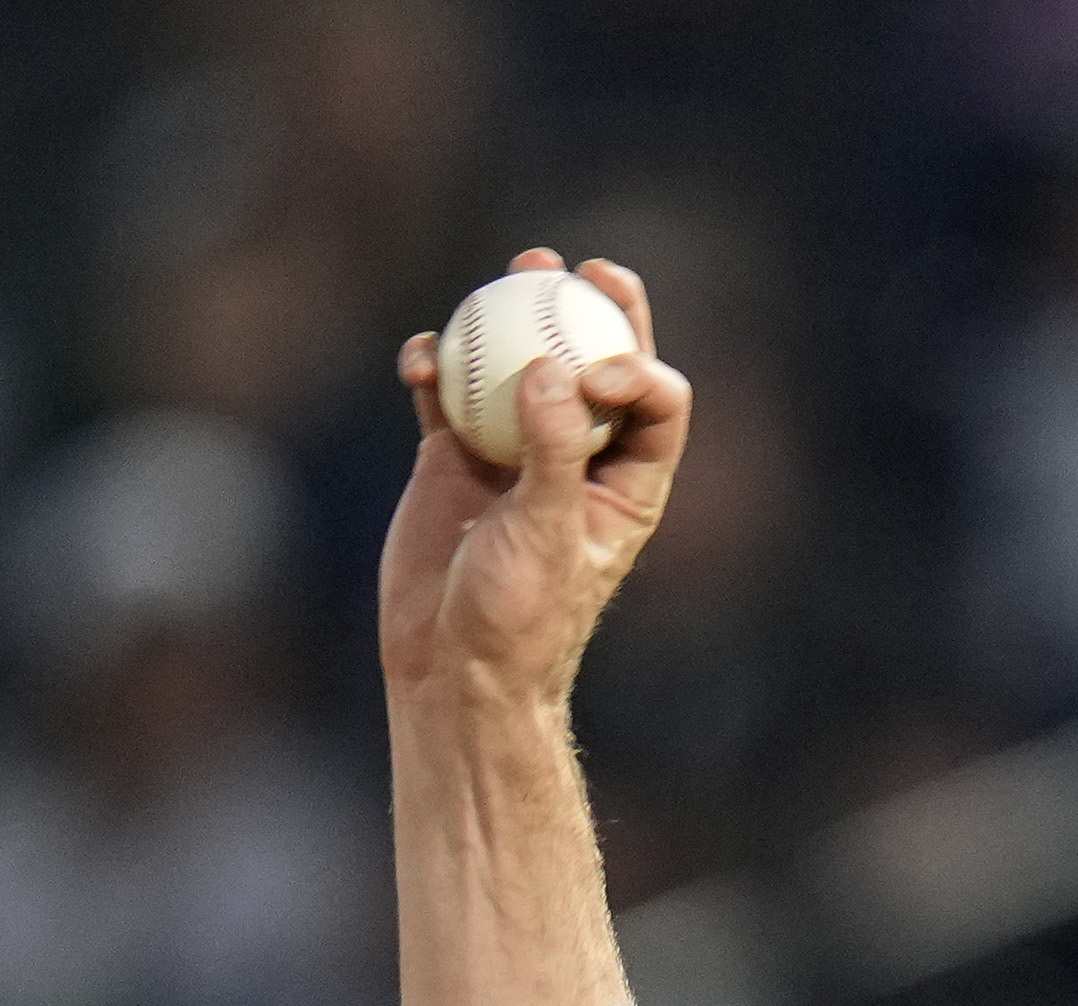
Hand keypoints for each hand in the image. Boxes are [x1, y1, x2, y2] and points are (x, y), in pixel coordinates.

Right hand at [379, 250, 690, 707]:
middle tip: (583, 267)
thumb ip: (554, 451)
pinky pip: (449, 393)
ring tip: (515, 269)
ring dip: (515, 318)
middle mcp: (579, 459)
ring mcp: (514, 454)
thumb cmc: (519, 617)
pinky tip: (421, 355)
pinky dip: (437, 366)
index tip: (596, 368)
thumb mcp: (546, 535)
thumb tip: (553, 369)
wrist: (452, 666)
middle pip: (597, 367)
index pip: (656, 405)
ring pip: (520, 367)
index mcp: (629, 484)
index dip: (639, 366)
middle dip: (596, 311)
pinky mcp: (453, 459)